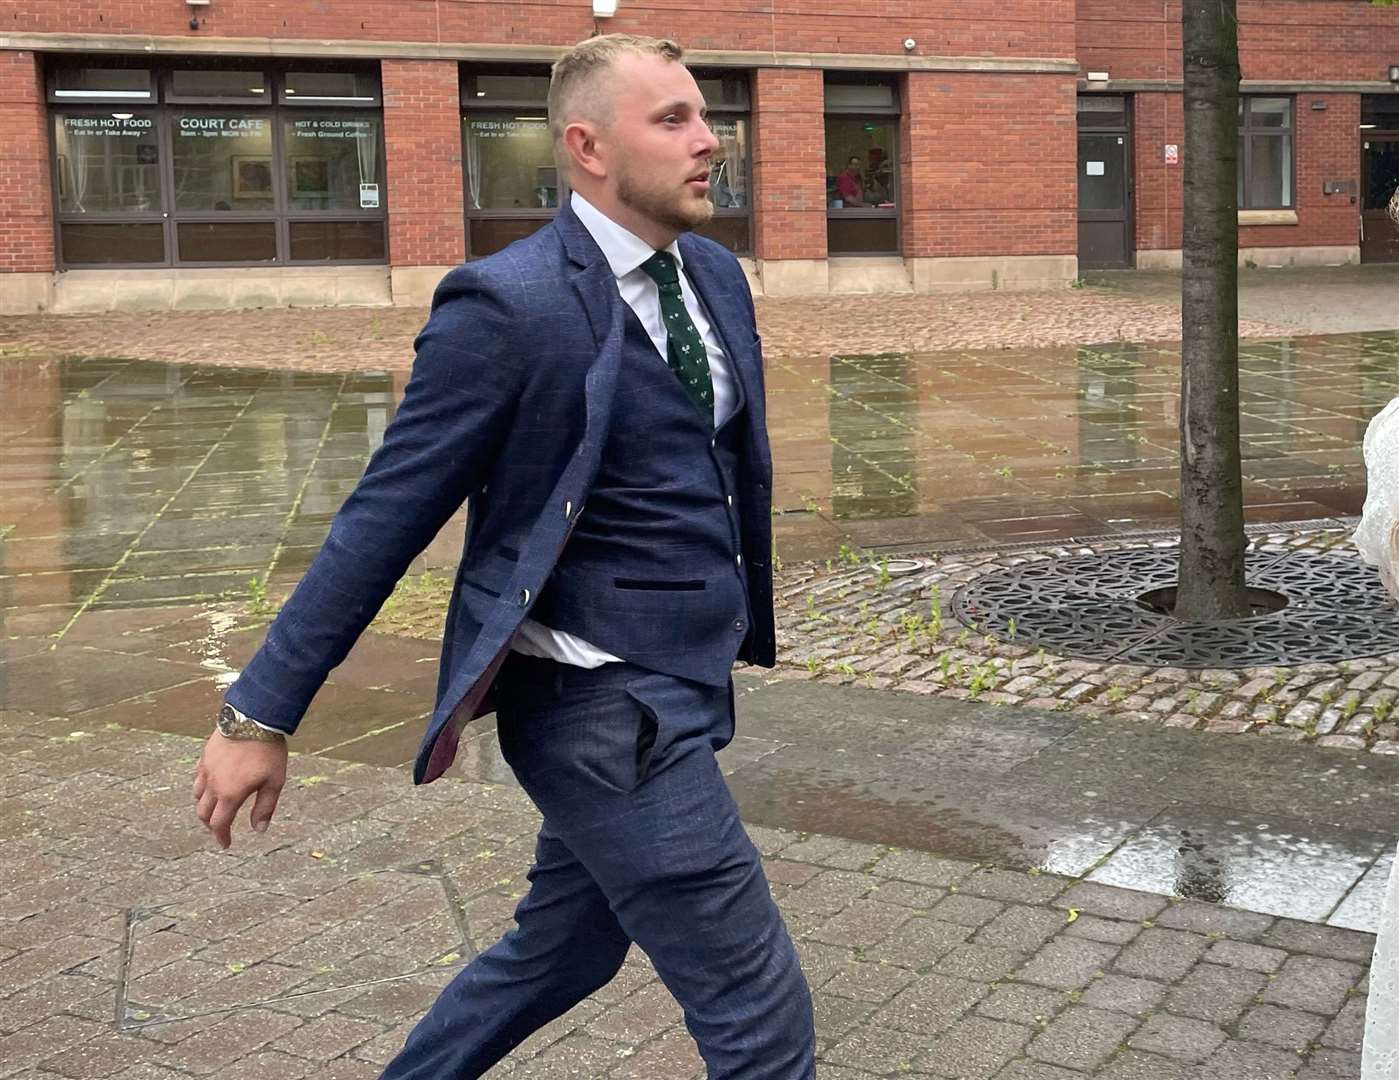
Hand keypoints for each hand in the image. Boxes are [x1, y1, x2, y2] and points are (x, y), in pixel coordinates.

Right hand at [193, 733, 287, 848]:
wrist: (254, 718)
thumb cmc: (267, 751)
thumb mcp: (274, 781)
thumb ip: (265, 807)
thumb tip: (259, 829)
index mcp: (230, 794)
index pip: (219, 824)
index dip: (222, 837)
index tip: (226, 844)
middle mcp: (213, 784)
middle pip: (203, 813)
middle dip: (211, 824)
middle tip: (220, 829)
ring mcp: (206, 769)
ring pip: (197, 795)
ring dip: (204, 806)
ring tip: (216, 807)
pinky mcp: (205, 755)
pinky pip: (197, 777)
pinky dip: (201, 787)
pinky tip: (211, 784)